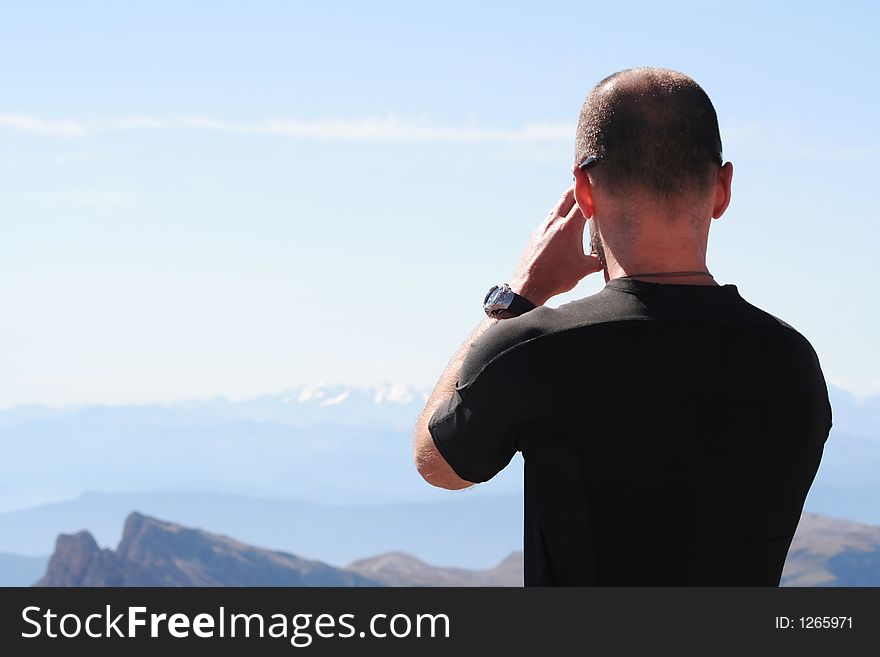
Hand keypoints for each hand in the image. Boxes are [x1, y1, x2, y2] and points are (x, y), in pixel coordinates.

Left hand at [509, 186, 603, 305]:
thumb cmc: (557, 278)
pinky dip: (558, 214)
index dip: (591, 191)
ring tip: (576, 199)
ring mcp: (543, 227)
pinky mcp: (536, 234)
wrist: (528, 285)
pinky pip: (549, 218)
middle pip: (567, 196)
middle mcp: (554, 223)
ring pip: (557, 206)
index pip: (583, 201)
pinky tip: (561, 221)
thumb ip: (598, 260)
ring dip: (566, 200)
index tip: (598, 183)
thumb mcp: (584, 270)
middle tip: (586, 181)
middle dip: (578, 188)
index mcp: (569, 228)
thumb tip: (608, 258)